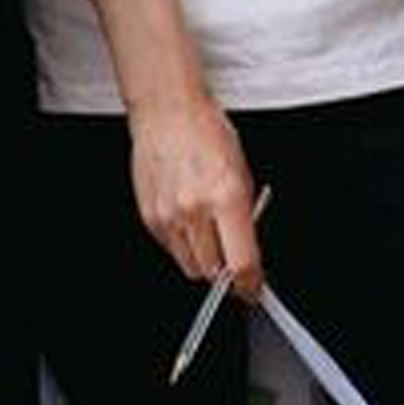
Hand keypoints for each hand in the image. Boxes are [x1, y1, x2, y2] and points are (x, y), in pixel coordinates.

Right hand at [131, 92, 263, 294]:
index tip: (254, 290)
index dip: (250, 284)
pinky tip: (192, 226)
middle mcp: (195, 210)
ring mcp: (169, 216)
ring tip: (214, 241)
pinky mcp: (149, 218)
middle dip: (228, 276)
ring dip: (206, 263)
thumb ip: (246, 215)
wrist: (168, 114)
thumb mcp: (244, 172)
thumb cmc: (207, 133)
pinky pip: (171, 250)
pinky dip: (184, 248)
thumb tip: (248, 247)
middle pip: (214, 272)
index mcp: (226, 197)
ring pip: (190, 266)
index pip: (241, 262)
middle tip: (236, 266)